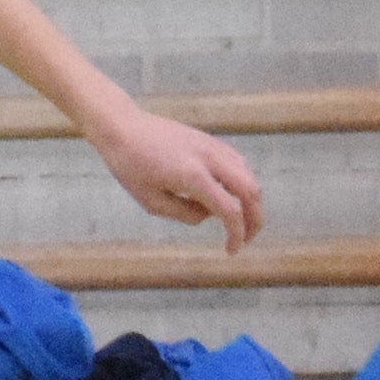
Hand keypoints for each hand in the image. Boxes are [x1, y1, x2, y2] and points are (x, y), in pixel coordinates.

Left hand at [89, 108, 263, 253]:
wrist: (123, 127)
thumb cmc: (130, 166)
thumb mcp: (152, 202)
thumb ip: (185, 214)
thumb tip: (209, 215)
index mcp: (194, 176)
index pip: (229, 210)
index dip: (236, 235)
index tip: (231, 251)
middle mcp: (210, 158)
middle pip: (251, 190)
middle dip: (255, 219)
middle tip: (246, 239)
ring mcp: (212, 146)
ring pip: (248, 175)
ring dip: (250, 200)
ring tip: (238, 220)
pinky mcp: (210, 141)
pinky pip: (237, 163)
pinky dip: (241, 182)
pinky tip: (228, 196)